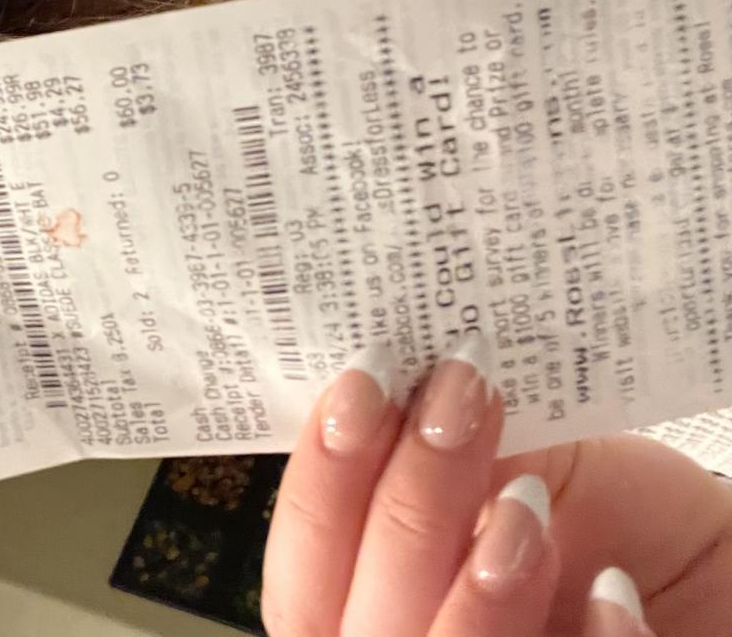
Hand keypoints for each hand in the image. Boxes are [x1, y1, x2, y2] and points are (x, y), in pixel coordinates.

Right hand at [261, 336, 731, 636]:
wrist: (728, 593)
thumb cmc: (638, 539)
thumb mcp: (555, 470)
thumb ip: (481, 454)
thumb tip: (415, 388)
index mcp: (376, 592)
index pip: (305, 564)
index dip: (321, 479)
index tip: (368, 382)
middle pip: (348, 619)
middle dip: (401, 502)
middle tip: (456, 400)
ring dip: (471, 586)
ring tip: (529, 501)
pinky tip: (617, 595)